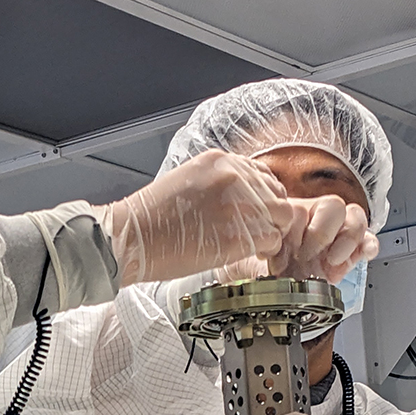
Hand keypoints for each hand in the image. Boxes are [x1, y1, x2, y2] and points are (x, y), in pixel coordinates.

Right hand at [102, 150, 294, 284]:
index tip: (253, 212)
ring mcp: (241, 203)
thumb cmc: (151, 217)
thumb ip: (216, 184)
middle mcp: (234, 176)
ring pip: (281, 216)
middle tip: (256, 231)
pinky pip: (273, 240)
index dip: (261, 197)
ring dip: (271, 232)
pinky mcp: (242, 233)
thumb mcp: (187, 181)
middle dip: (270, 215)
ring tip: (254, 245)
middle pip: (277, 194)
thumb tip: (238, 199)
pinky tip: (248, 254)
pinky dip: (265, 250)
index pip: (262, 174)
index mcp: (219, 160)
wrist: (134, 237)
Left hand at [216, 196, 378, 284]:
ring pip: (357, 218)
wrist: (280, 280)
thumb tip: (263, 248)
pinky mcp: (355, 250)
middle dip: (321, 233)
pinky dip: (369, 245)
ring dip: (345, 240)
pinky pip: (370, 239)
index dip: (297, 229)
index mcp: (297, 212)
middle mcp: (321, 218)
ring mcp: (341, 232)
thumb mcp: (265, 251)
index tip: (286, 250)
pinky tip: (363, 255)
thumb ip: (267, 245)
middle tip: (306, 256)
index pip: (305, 208)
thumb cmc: (271, 260)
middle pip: (335, 206)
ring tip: (330, 261)